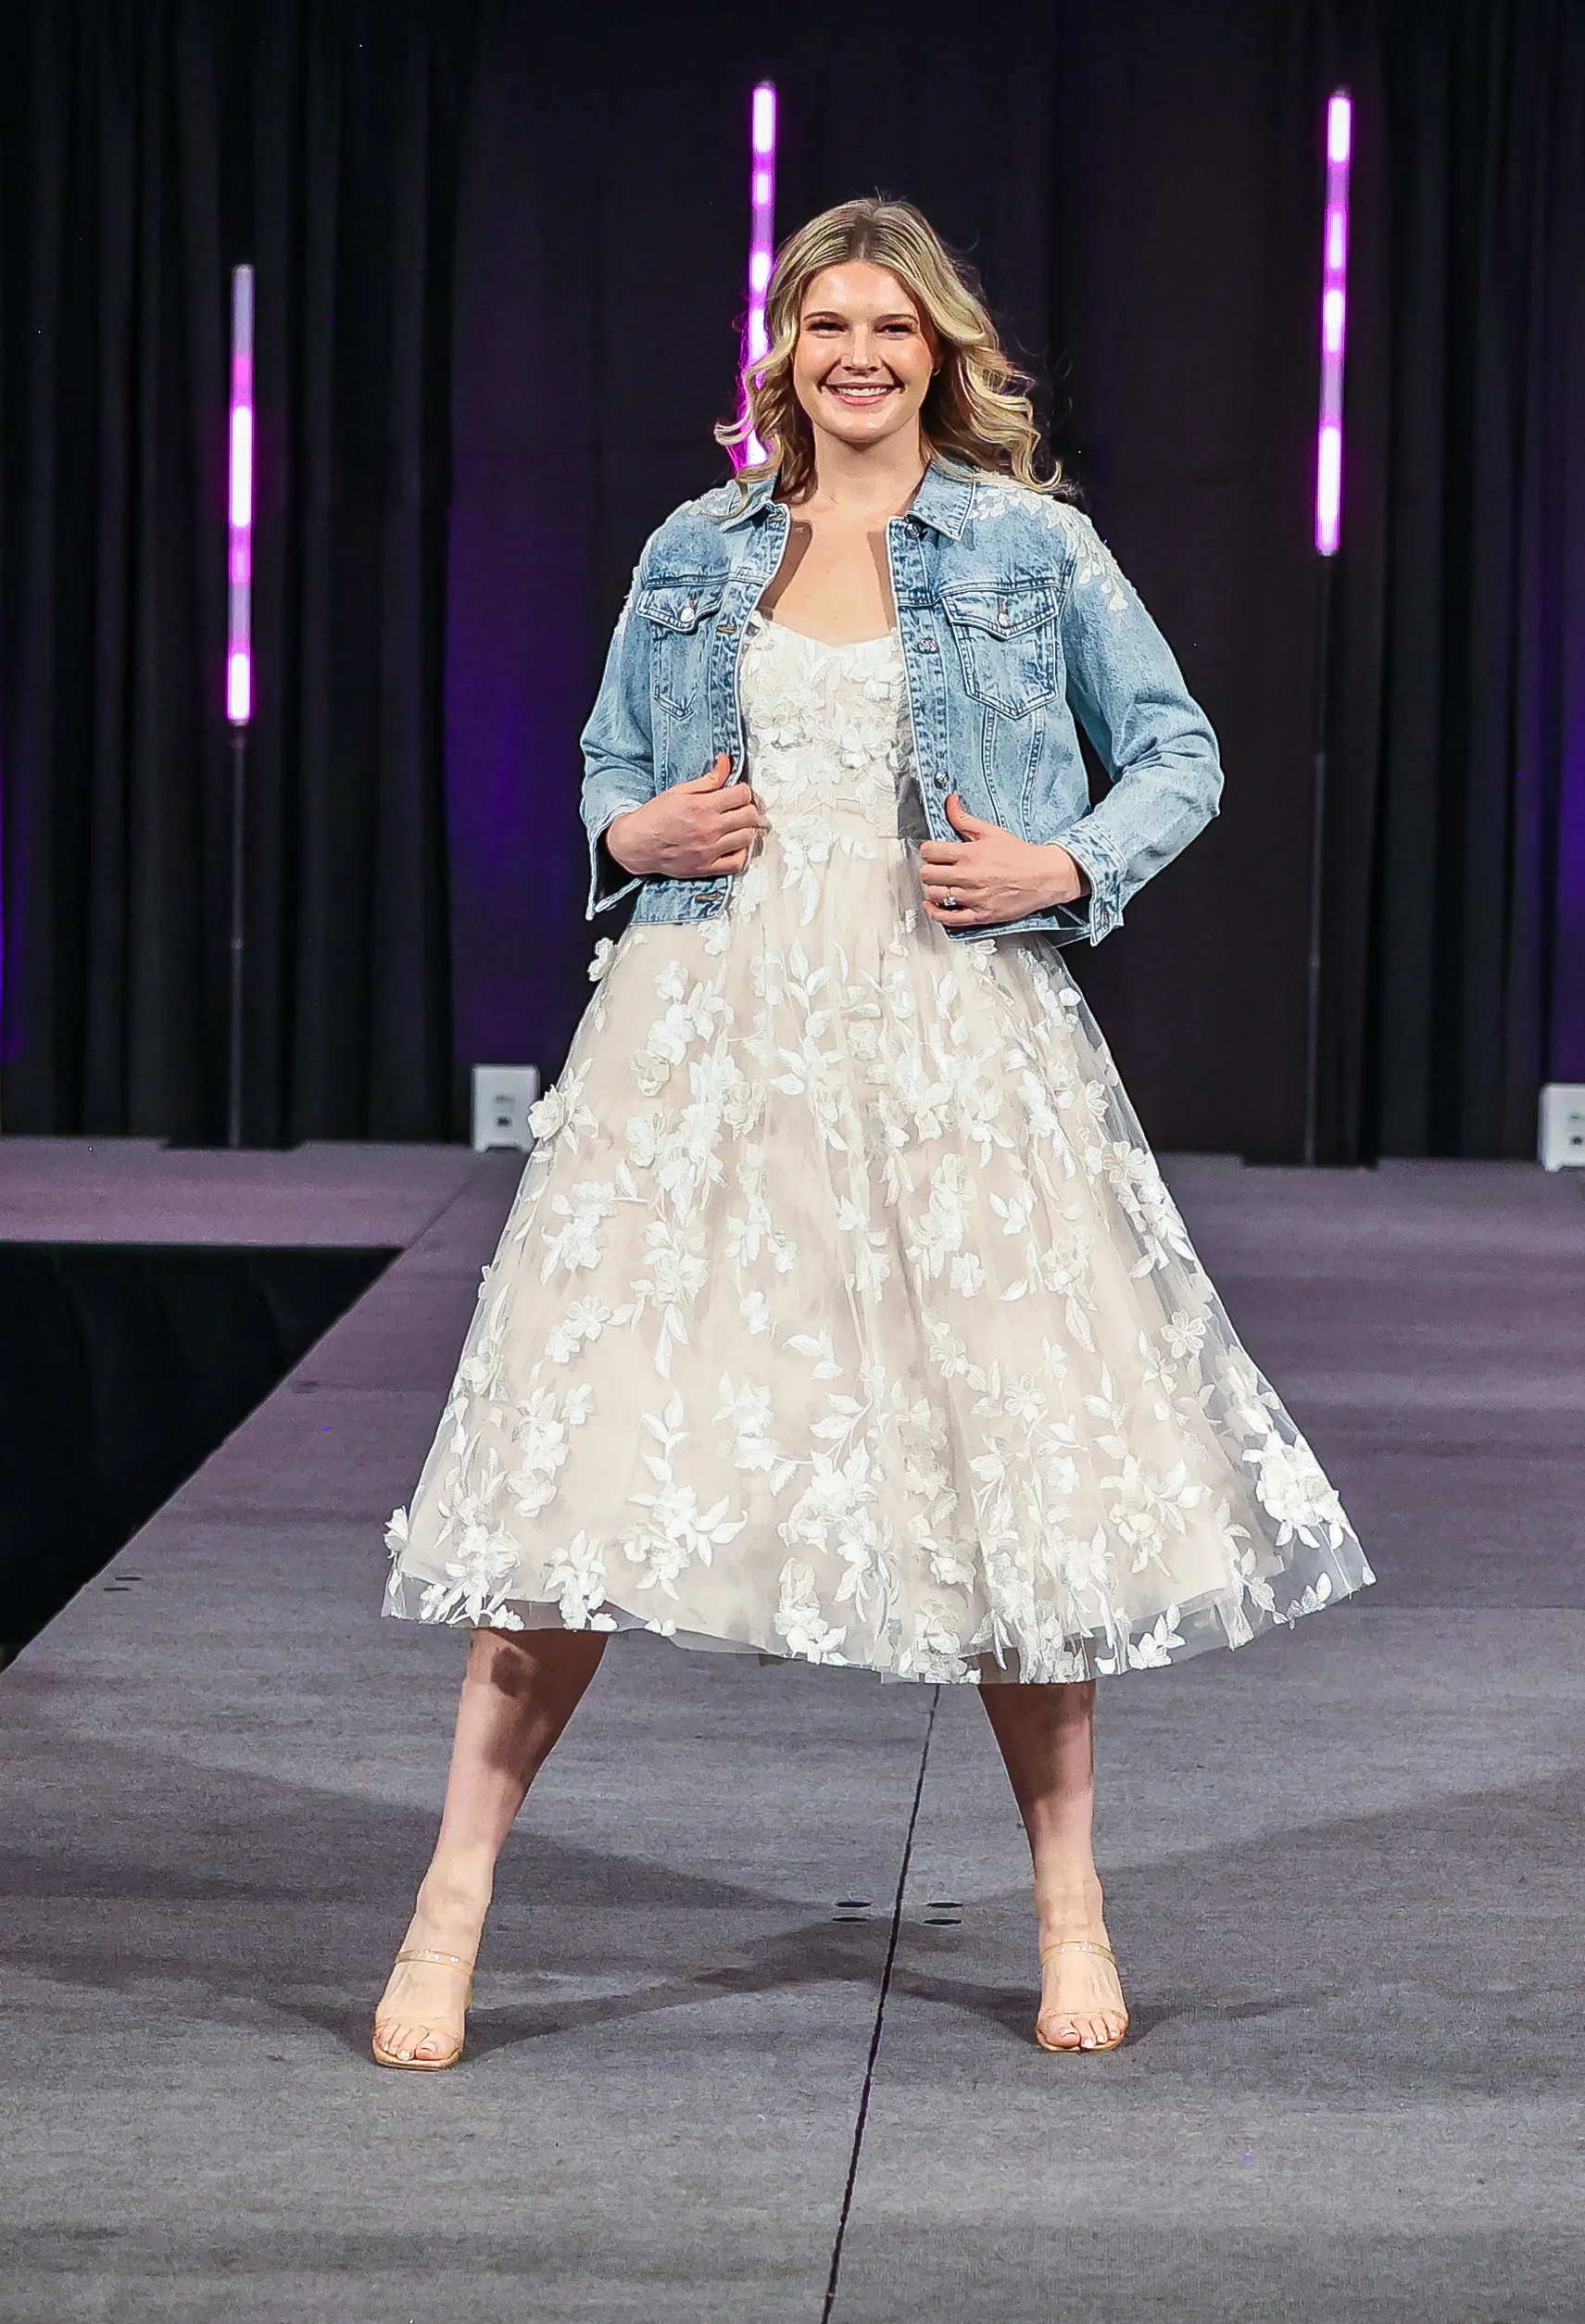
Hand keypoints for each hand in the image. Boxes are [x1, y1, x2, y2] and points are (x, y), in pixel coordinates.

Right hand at [605, 753, 765, 880]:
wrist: (637, 844)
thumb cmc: (655, 816)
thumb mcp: (679, 791)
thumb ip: (708, 779)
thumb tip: (726, 762)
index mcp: (702, 806)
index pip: (742, 794)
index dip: (742, 791)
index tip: (737, 793)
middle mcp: (709, 829)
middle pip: (749, 816)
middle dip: (747, 809)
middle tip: (739, 809)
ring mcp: (709, 850)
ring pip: (747, 838)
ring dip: (745, 830)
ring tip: (735, 826)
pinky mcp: (706, 868)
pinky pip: (737, 863)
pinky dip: (741, 854)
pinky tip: (733, 846)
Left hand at [919, 793, 1089, 926]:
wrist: (1044, 876)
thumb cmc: (1020, 855)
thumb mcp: (992, 831)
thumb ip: (965, 819)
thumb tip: (950, 802)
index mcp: (971, 854)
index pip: (931, 851)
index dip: (927, 850)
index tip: (931, 852)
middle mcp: (970, 876)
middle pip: (929, 874)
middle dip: (928, 869)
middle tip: (935, 868)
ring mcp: (975, 898)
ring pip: (936, 895)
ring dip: (932, 889)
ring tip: (939, 884)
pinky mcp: (981, 915)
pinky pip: (949, 918)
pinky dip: (935, 912)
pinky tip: (933, 905)